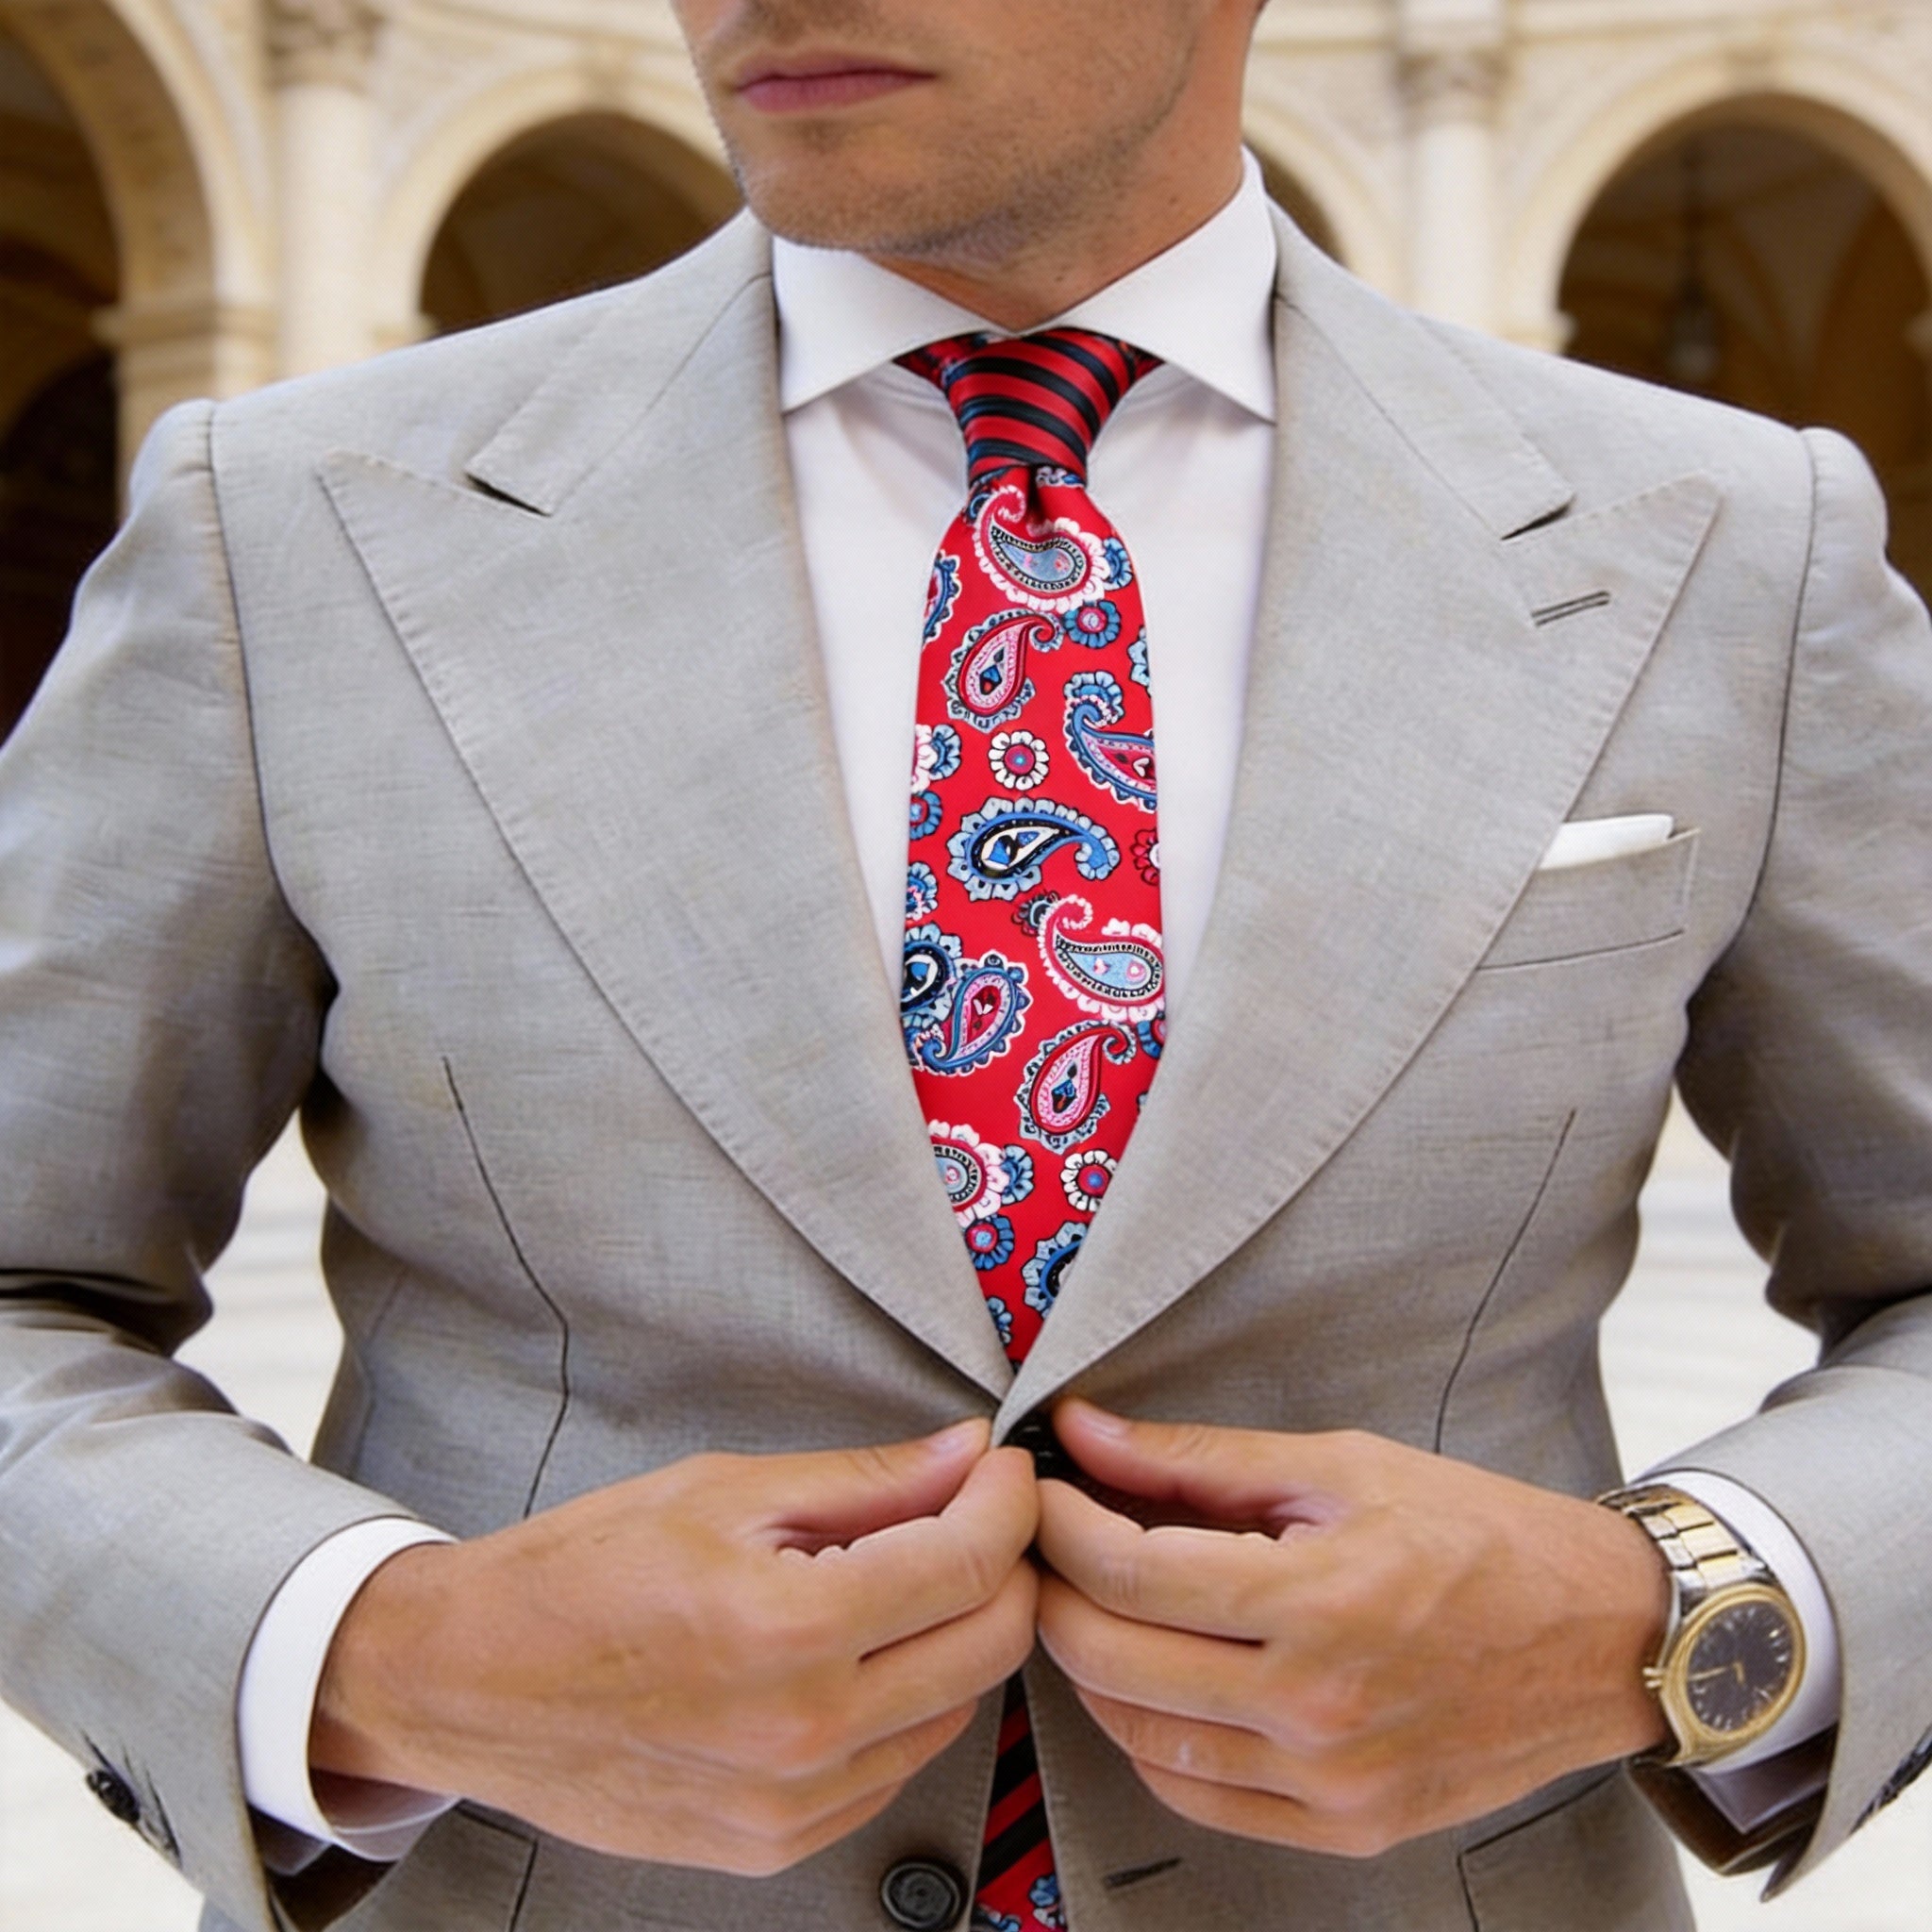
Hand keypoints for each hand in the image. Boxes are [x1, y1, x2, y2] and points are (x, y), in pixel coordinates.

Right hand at [312, 1421, 1037, 1873]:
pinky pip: (893, 1768)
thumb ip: (865, 1480)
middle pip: (989, 1645)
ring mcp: (792, 1805)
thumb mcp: (723, 1491)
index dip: (1008, 1499)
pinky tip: (856, 1652)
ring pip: (954, 1710)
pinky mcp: (776, 1845)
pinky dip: (903, 1702)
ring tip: (905, 1576)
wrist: (471, 1682)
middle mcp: (803, 1733)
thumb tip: (966, 1455)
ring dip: (957, 1634)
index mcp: (789, 1629)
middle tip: (972, 1512)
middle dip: (1005, 1565)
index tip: (1005, 1467)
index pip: (969, 1562)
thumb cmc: (581, 1573)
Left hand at [1034, 1401, 1668, 1857]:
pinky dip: (1148, 1738)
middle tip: (1051, 1542)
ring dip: (1091, 1666)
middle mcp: (1318, 1709)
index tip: (1044, 1489)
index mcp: (1320, 1602)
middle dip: (1056, 1591)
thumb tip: (1085, 1432)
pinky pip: (1196, 1797)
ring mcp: (1331, 1783)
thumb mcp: (1341, 1467)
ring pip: (1138, 1738)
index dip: (1061, 1526)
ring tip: (1096, 1603)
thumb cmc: (1481, 1536)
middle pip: (1114, 1660)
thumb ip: (1199, 1457)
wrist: (1602, 1638)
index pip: (1130, 1574)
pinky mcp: (1345, 1828)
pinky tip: (1153, 1679)